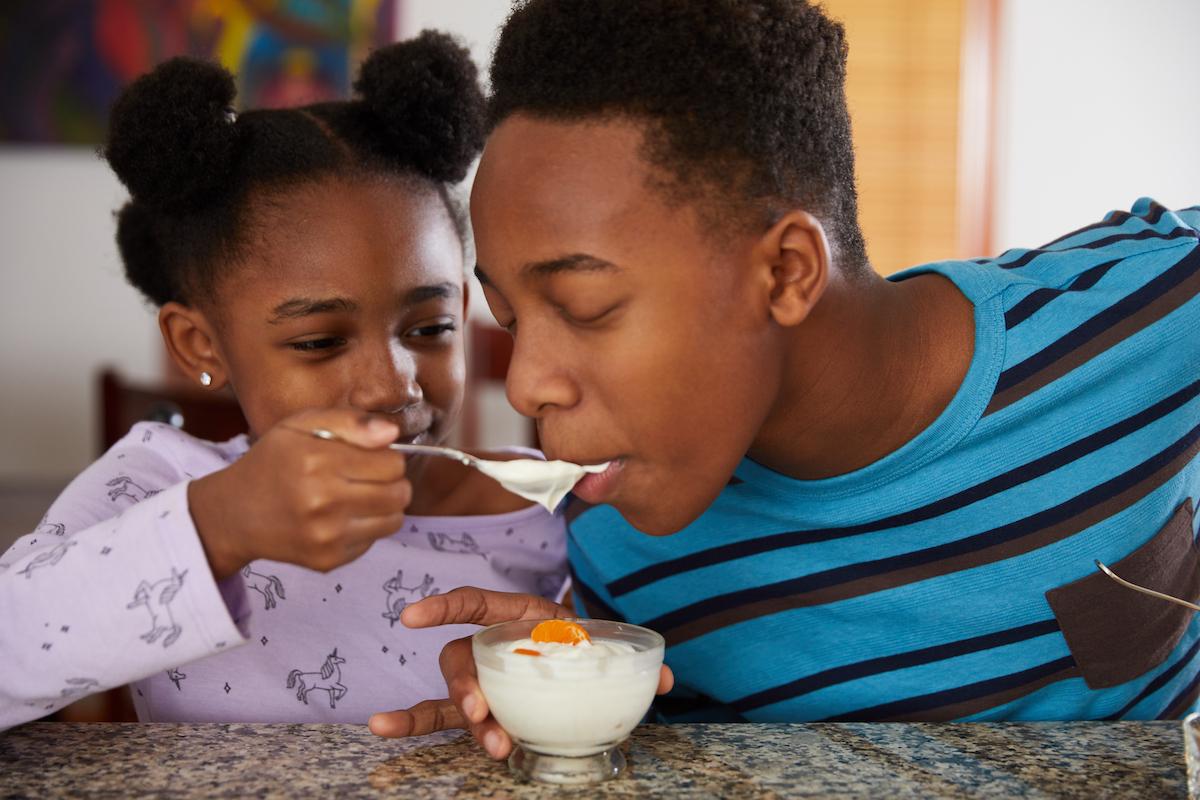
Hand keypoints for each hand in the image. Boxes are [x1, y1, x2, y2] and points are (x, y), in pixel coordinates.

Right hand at [189, 408, 409, 578]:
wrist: (236, 514)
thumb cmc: (274, 462)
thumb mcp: (302, 426)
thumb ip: (350, 421)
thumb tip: (392, 432)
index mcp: (316, 461)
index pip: (393, 463)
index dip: (387, 456)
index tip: (370, 457)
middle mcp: (321, 501)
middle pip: (399, 492)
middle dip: (392, 482)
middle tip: (369, 478)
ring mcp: (325, 535)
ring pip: (394, 520)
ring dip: (385, 506)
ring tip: (361, 496)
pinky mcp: (327, 560)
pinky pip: (374, 541)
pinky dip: (366, 528)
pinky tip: (341, 517)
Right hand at [366, 587, 674, 758]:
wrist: (581, 661)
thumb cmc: (582, 645)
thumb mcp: (602, 645)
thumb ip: (630, 659)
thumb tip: (669, 679)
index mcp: (516, 616)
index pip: (472, 603)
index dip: (443, 606)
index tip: (411, 618)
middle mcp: (490, 644)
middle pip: (461, 657)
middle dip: (467, 687)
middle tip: (481, 714)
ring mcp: (481, 678)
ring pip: (453, 693)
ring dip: (460, 716)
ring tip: (484, 739)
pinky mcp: (478, 708)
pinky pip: (437, 716)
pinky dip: (412, 722)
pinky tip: (382, 728)